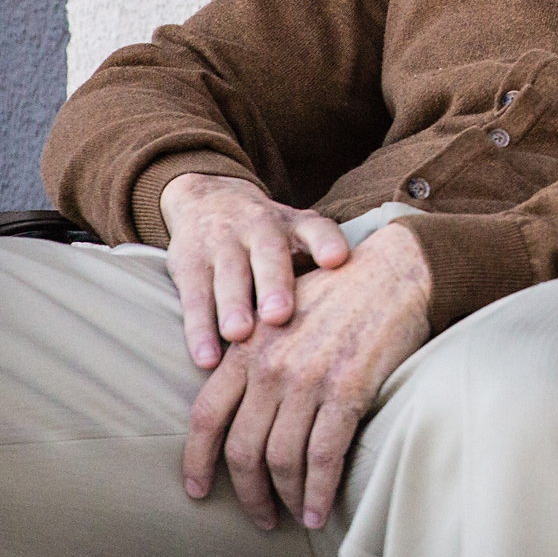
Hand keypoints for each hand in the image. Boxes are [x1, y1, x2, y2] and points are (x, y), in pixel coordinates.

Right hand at [160, 173, 351, 369]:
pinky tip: (206, 357)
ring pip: (228, 276)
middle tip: (280, 314)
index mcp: (296, 225)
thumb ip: (324, 265)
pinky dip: (199, 329)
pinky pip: (194, 298)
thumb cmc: (272, 235)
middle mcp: (260, 229)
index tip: (337, 259)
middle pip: (269, 254)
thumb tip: (368, 313)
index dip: (326, 242)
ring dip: (233, 306)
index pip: (316, 229)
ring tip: (239, 335)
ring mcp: (222, 245)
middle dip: (274, 284)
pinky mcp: (189, 265)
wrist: (209, 199)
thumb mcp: (301, 236)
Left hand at [183, 222, 431, 529]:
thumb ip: (254, 352)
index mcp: (247, 347)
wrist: (395, 272)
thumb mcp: (281, 310)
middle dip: (248, 493)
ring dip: (285, 498)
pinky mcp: (347, 389)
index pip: (206, 415)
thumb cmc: (342, 292)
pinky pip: (323, 455)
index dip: (197, 461)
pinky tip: (317, 510)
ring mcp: (307, 378)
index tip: (198, 491)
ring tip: (293, 518)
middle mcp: (270, 366)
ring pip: (281, 459)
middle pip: (242, 448)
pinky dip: (317, 491)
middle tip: (260, 517)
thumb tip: (240, 402)